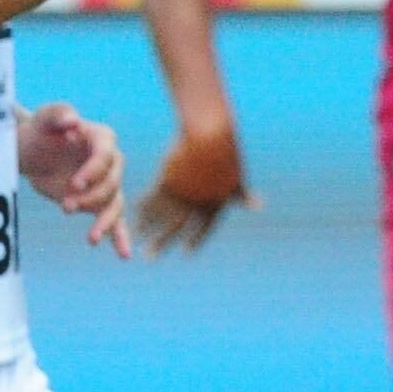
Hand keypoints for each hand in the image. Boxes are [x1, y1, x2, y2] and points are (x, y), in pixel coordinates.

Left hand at [18, 102, 129, 254]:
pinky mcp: (95, 202)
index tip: (74, 184)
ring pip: (115, 204)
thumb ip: (58, 114)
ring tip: (90, 238)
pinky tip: (123, 254)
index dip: (94, 171)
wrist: (29, 151)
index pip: (107, 156)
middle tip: (66, 206)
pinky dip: (119, 236)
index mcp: (102, 139)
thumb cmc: (38, 130)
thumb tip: (73, 121)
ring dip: (104, 221)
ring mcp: (104, 183)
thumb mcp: (44, 118)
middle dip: (92, 197)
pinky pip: (114, 220)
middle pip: (113, 183)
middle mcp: (110, 161)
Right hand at [135, 118, 252, 252]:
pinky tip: (134, 215)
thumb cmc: (226, 153)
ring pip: (160, 214)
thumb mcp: (236, 177)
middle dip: (162, 242)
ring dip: (147, 228)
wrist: (209, 134)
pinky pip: (152, 198)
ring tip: (137, 238)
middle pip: (176, 226)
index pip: (204, 227)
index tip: (187, 252)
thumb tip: (259, 206)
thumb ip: (242, 195)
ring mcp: (180, 191)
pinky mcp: (167, 179)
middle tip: (149, 257)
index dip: (196, 240)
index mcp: (215, 202)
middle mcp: (196, 201)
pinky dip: (142, 207)